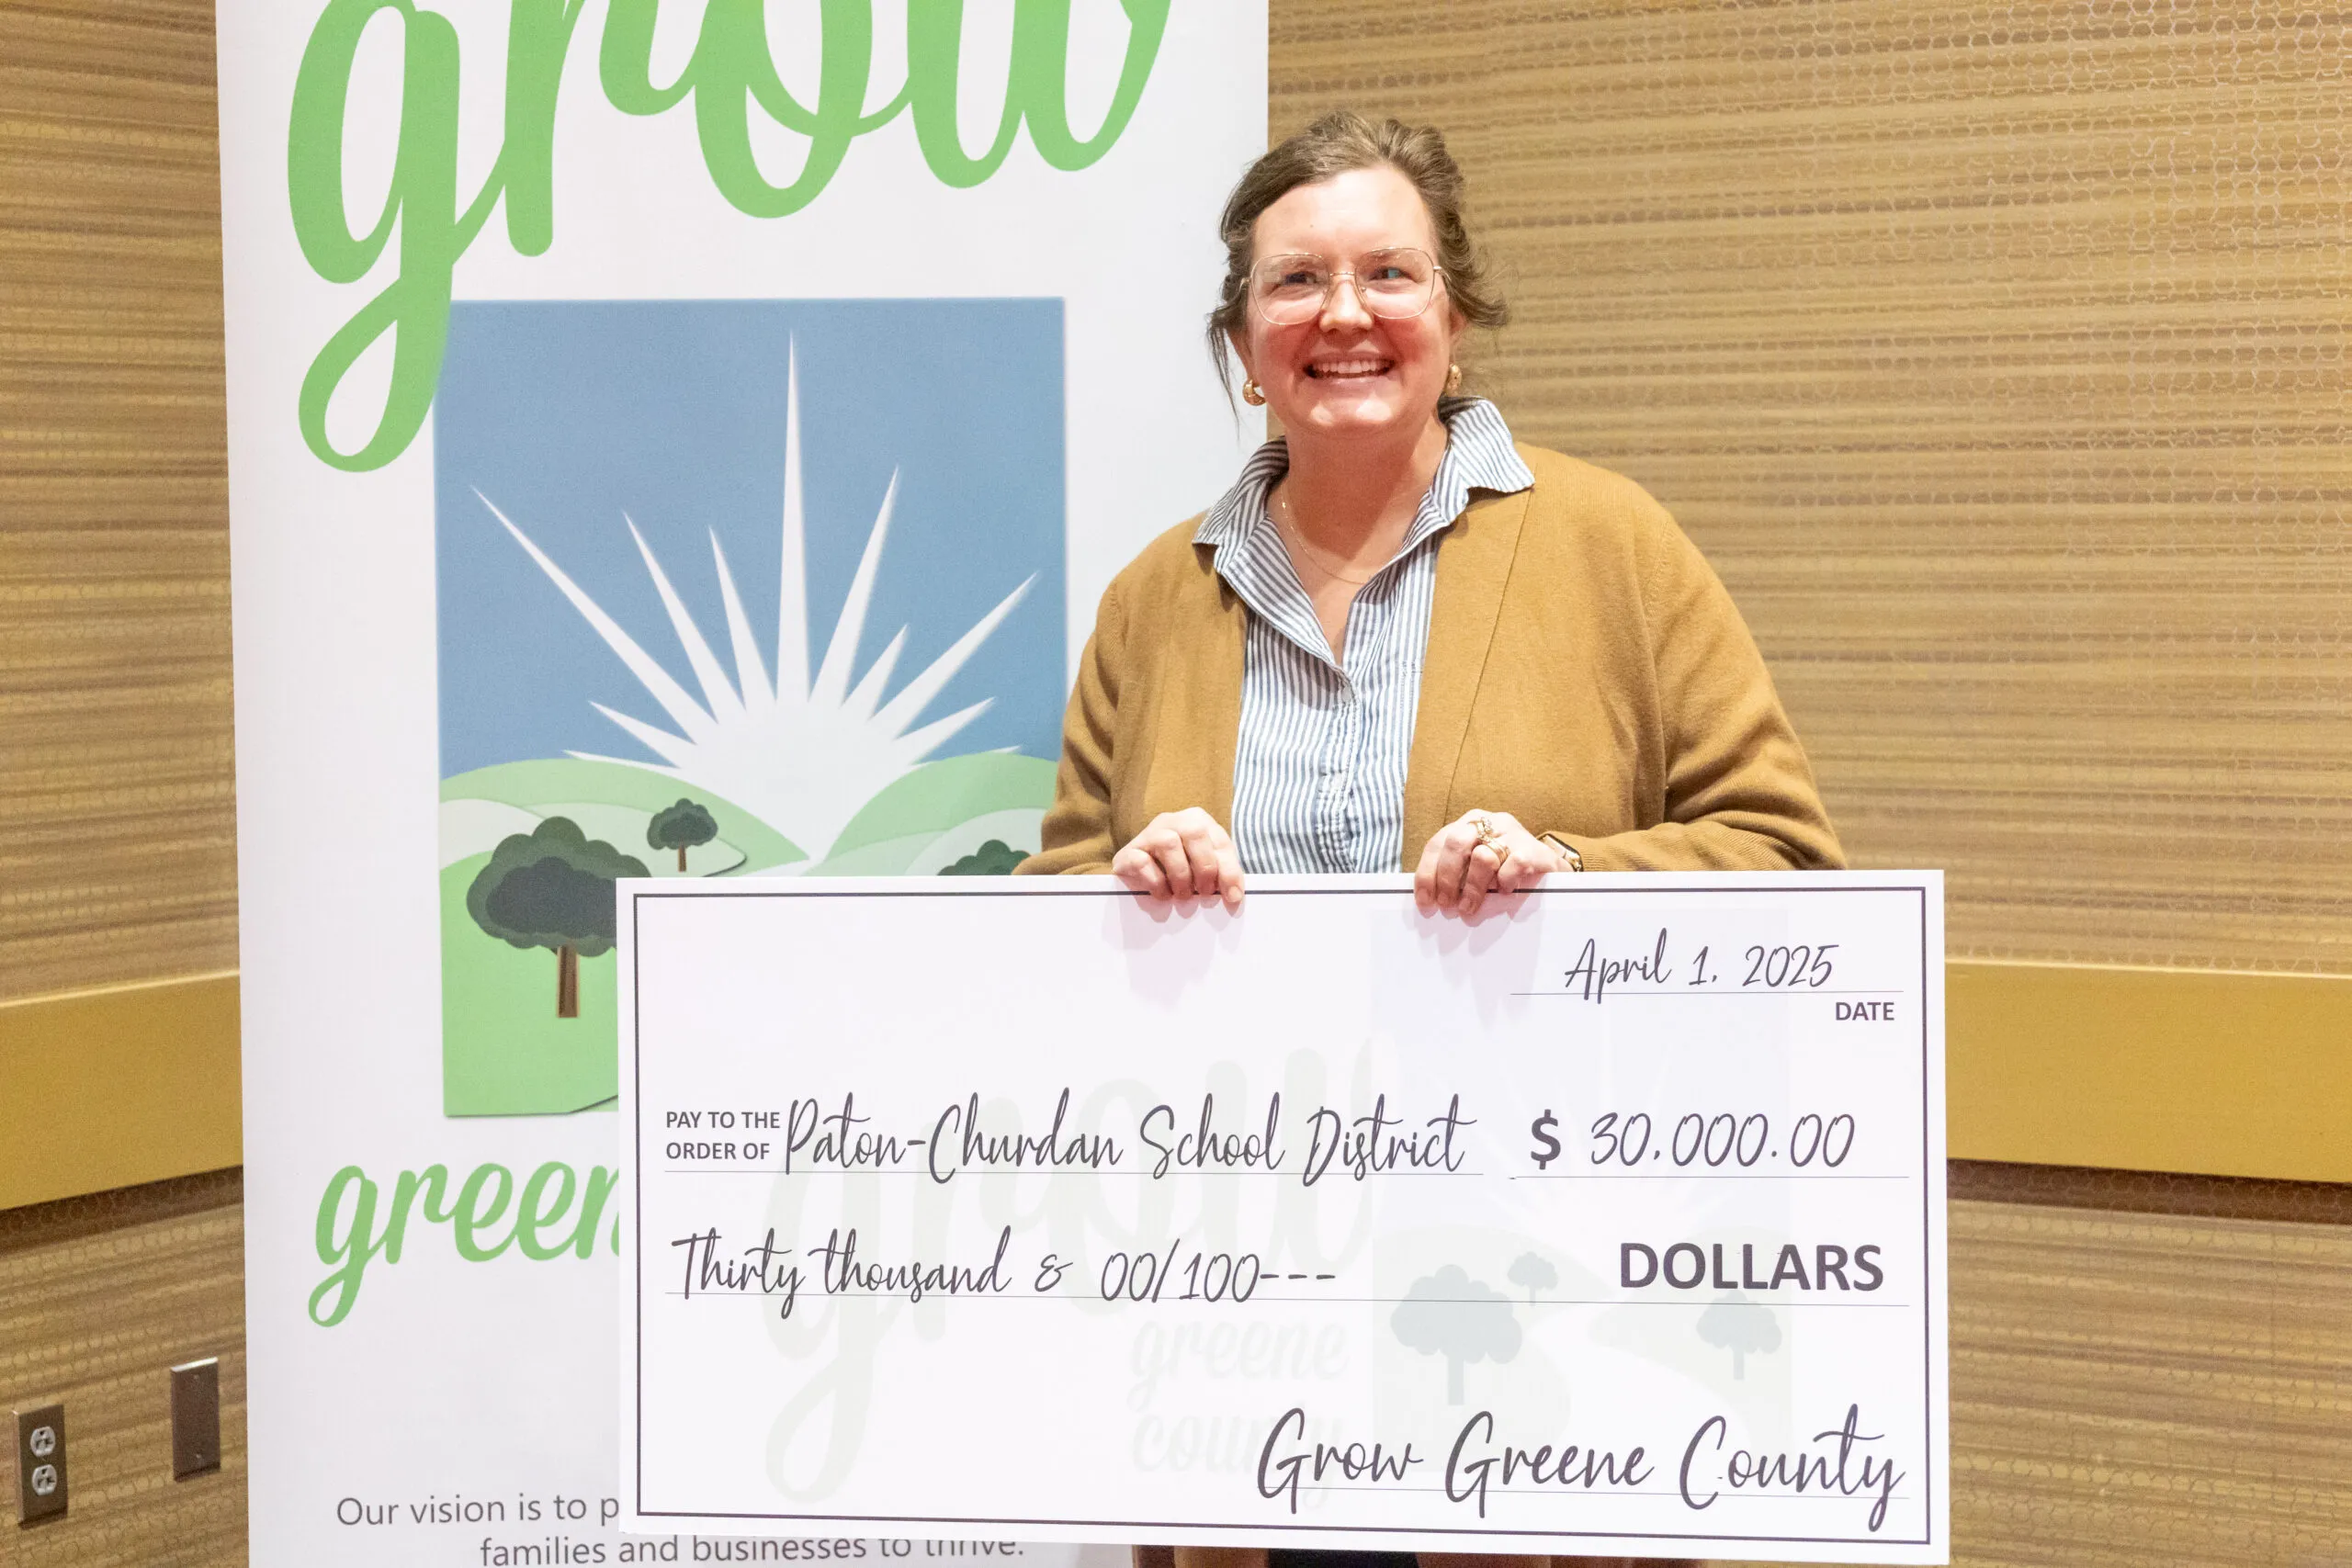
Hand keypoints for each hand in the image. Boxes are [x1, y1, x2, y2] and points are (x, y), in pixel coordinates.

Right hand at [1111, 808, 1244, 909]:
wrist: (1139, 875)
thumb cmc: (1179, 870)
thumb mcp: (1205, 869)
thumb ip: (1221, 874)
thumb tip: (1233, 896)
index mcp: (1197, 821)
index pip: (1220, 841)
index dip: (1228, 870)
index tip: (1232, 896)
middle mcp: (1172, 821)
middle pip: (1195, 832)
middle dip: (1204, 867)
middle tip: (1204, 892)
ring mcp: (1148, 834)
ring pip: (1168, 843)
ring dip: (1180, 875)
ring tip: (1182, 894)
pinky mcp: (1128, 852)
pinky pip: (1142, 862)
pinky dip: (1156, 882)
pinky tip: (1162, 894)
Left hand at [1414, 809, 1563, 917]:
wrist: (1547, 867)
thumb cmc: (1504, 869)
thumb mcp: (1474, 866)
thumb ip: (1454, 874)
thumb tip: (1429, 900)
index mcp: (1468, 824)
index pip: (1438, 843)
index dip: (1427, 873)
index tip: (1425, 901)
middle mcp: (1489, 822)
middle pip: (1455, 844)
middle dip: (1446, 879)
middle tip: (1447, 905)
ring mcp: (1512, 832)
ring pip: (1482, 857)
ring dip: (1473, 887)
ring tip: (1470, 907)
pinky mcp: (1533, 847)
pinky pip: (1513, 864)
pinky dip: (1505, 882)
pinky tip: (1504, 892)